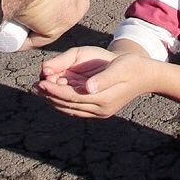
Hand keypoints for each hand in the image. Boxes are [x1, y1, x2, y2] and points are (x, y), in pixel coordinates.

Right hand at [0, 0, 90, 47]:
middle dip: (44, 13)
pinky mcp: (60, 27)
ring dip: (35, 27)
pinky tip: (11, 39)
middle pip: (62, 5)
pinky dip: (25, 40)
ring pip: (51, 23)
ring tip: (13, 25)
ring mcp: (73, 9)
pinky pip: (40, 38)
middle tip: (20, 12)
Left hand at [35, 48, 157, 118]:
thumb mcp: (119, 68)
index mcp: (104, 99)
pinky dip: (63, 103)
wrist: (146, 76)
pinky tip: (54, 96)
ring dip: (54, 100)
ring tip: (39, 90)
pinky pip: (77, 109)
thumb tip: (87, 88)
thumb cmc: (131, 67)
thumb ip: (103, 78)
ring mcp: (100, 112)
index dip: (55, 91)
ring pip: (71, 109)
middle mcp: (100, 109)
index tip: (40, 83)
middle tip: (33, 86)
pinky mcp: (100, 110)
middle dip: (50, 96)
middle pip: (69, 105)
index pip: (72, 97)